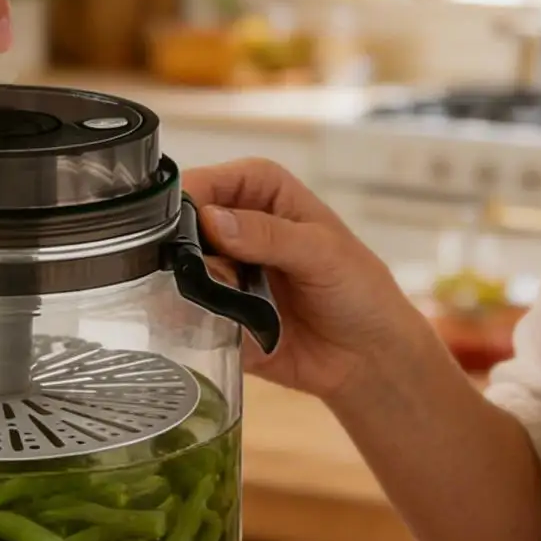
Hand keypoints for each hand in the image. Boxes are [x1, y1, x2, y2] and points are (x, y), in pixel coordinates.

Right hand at [183, 160, 422, 402]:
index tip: (171, 224)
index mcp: (260, 191)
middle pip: (183, 224)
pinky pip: (187, 309)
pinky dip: (190, 317)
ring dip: (186, 285)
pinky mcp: (215, 311)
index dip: (189, 198)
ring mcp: (222, 269)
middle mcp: (234, 225)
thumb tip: (212, 219)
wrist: (369, 359)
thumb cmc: (360, 291)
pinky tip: (206, 327)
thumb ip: (269, 235)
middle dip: (181, 248)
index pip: (210, 181)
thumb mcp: (323, 253)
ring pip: (178, 267)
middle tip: (193, 272)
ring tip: (214, 303)